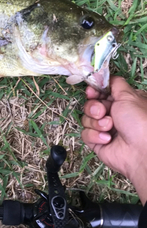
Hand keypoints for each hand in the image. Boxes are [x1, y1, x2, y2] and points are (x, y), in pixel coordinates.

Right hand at [81, 76, 146, 204]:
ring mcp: (104, 128)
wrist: (141, 151)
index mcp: (121, 102)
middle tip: (102, 112)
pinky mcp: (97, 142)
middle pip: (90, 104)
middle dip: (94, 107)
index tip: (92, 92)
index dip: (93, 91)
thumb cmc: (139, 121)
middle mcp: (112, 114)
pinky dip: (95, 135)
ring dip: (96, 122)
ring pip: (86, 119)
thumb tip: (106, 75)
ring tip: (109, 127)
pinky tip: (107, 139)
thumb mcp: (129, 95)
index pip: (100, 92)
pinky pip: (85, 134)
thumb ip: (115, 83)